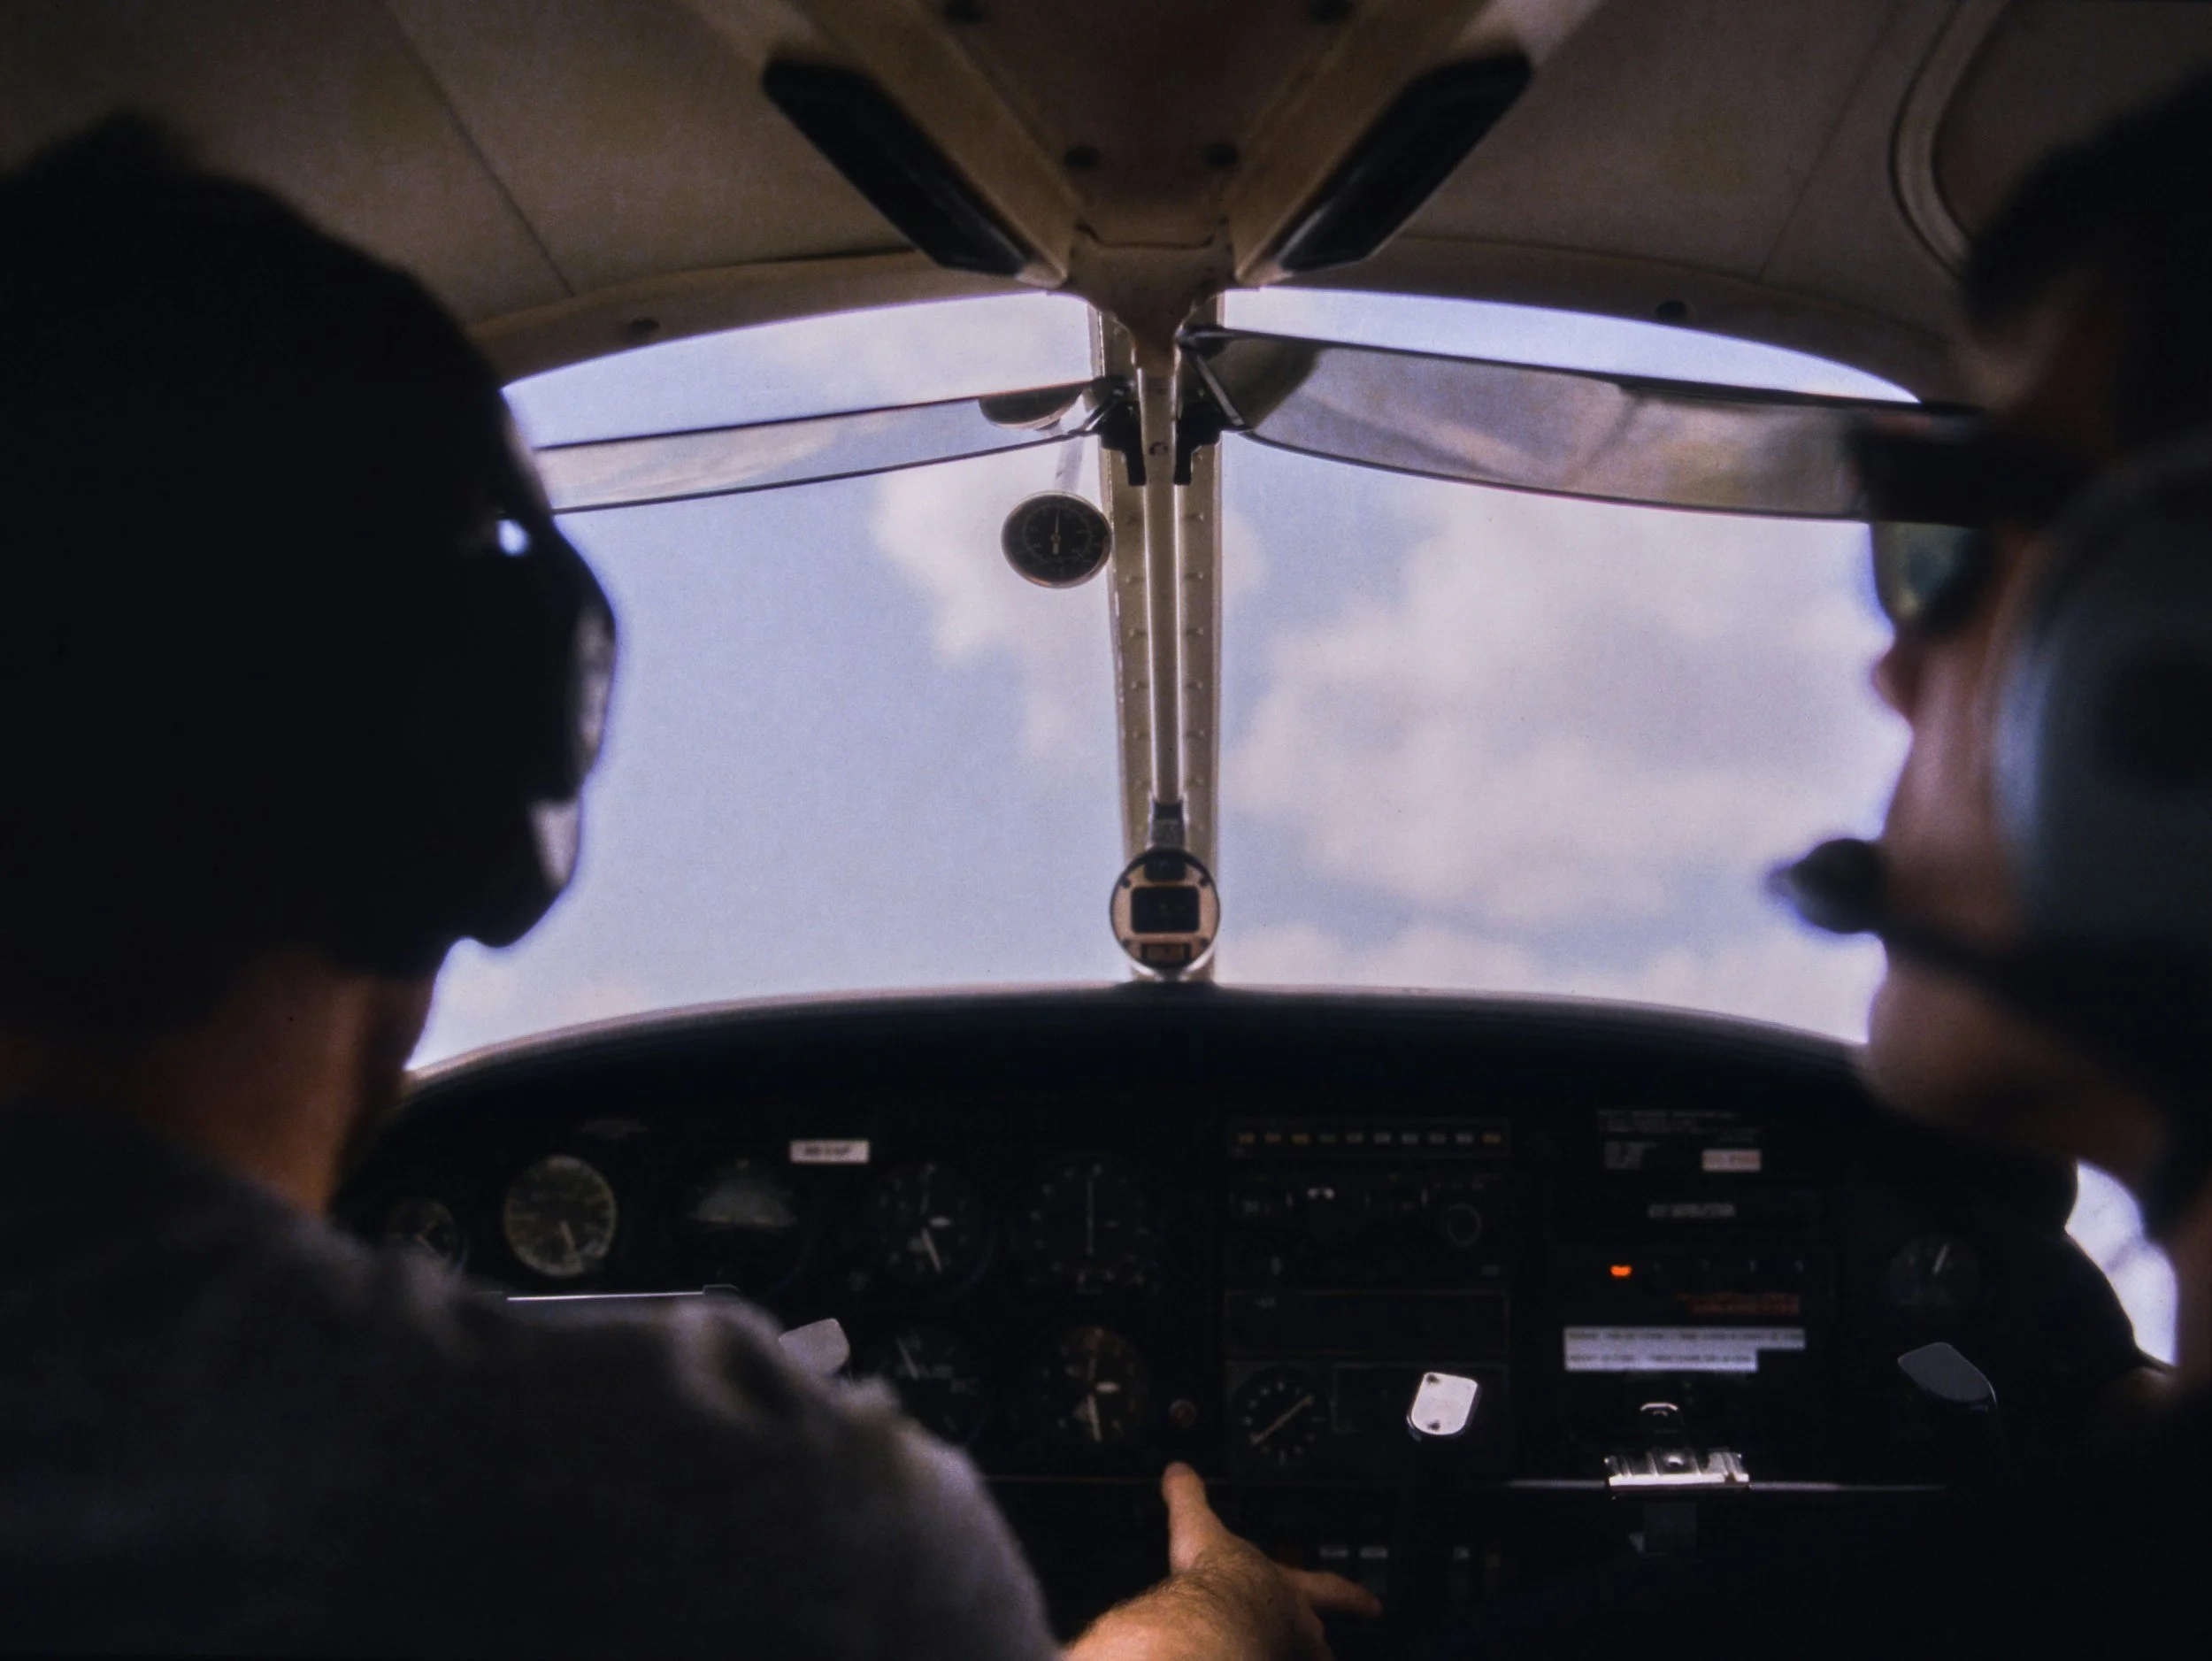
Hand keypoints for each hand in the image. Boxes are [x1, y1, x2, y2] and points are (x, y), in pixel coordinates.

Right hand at [1064, 1463, 1381, 1660]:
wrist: (1209, 1621)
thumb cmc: (1215, 1575)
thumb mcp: (1198, 1526)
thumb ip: (1189, 1496)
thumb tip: (1178, 1470)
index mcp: (1286, 1587)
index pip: (1329, 1588)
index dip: (1352, 1596)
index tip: (1376, 1607)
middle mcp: (1294, 1622)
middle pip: (1317, 1633)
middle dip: (1316, 1636)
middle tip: (1321, 1644)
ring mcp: (1286, 1653)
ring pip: (1300, 1656)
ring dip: (1294, 1654)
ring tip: (1286, 1656)